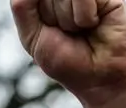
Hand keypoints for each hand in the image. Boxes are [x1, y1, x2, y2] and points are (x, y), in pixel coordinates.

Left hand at [10, 0, 125, 107]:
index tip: (51, 32)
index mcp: (46, 3)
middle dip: (53, 17)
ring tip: (83, 31)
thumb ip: (22, 6)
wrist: (104, 82)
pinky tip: (94, 24)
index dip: (39, 14)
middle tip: (69, 34)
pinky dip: (84, 16)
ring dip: (69, 19)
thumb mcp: (32, 37)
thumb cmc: (70, 65)